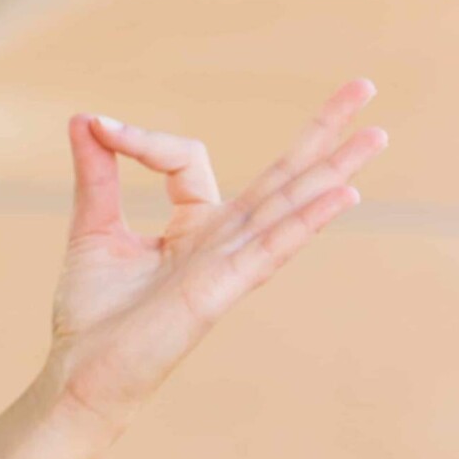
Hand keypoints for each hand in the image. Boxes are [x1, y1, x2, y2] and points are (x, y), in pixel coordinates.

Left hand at [44, 79, 386, 437]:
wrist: (81, 373)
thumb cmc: (92, 314)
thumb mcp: (92, 228)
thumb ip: (97, 175)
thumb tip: (85, 118)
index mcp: (193, 226)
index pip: (188, 157)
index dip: (142, 139)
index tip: (98, 129)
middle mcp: (220, 241)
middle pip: (282, 177)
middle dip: (322, 133)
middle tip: (364, 85)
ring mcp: (227, 265)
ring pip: (289, 206)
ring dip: (334, 170)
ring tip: (378, 134)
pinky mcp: (222, 290)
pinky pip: (271, 248)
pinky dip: (306, 220)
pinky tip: (344, 193)